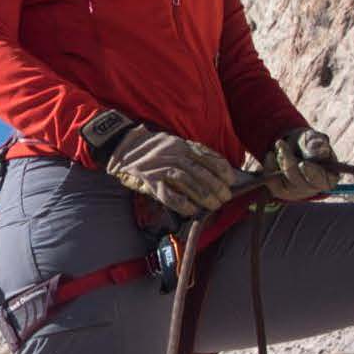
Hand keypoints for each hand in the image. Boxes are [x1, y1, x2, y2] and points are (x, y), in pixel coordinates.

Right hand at [79, 112, 240, 220]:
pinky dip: (182, 203)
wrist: (122, 146)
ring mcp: (160, 168)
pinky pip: (168, 194)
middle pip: (200, 172)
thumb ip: (192, 153)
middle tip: (225, 197)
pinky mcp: (149, 181)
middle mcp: (173, 155)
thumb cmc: (152, 148)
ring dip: (203, 195)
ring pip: (187, 182)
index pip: (207, 157)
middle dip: (215, 186)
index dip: (221, 170)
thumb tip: (216, 168)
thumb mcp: (174, 143)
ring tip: (214, 205)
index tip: (231, 180)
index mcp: (182, 146)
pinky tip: (192, 210)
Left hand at [260, 127, 341, 202]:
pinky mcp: (281, 191)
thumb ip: (319, 144)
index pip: (323, 181)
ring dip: (280, 161)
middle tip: (281, 143)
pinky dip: (269, 168)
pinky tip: (270, 155)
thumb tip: (323, 151)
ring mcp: (296, 192)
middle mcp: (313, 188)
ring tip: (280, 144)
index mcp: (329, 177)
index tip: (302, 164)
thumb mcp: (314, 139)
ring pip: (285, 183)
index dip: (312, 174)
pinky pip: (273, 184)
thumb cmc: (309, 143)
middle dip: (289, 162)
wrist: (294, 146)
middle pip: (300, 183)